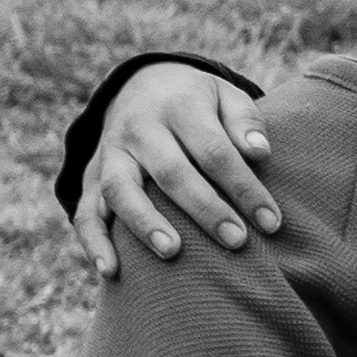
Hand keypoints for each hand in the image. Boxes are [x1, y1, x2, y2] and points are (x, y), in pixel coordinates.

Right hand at [74, 64, 278, 279]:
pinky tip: (112, 271)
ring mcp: (110, 154)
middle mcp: (139, 128)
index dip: (243, 187)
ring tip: (172, 252)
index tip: (271, 222)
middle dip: (204, 209)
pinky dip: (94, 242)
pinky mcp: (91, 178)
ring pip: (120, 189)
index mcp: (178, 106)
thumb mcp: (225, 95)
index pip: (213, 150)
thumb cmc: (198, 102)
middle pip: (170, 171)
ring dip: (144, 222)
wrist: (141, 85)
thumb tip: (260, 151)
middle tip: (236, 241)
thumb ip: (245, 120)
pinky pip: (85, 211)